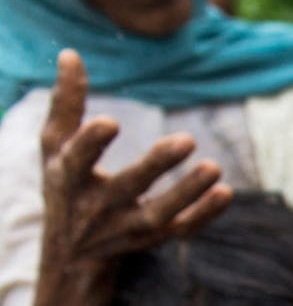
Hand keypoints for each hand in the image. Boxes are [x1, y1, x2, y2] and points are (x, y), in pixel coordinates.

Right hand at [38, 49, 229, 279]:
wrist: (71, 252)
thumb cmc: (64, 183)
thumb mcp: (54, 146)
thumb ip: (65, 103)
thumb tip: (71, 54)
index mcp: (68, 177)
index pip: (77, 160)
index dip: (90, 143)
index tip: (110, 122)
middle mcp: (98, 206)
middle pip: (128, 187)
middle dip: (156, 166)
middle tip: (187, 140)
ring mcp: (127, 227)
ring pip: (159, 214)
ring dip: (188, 193)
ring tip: (214, 168)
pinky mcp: (153, 240)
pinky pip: (181, 231)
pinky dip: (203, 215)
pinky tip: (225, 193)